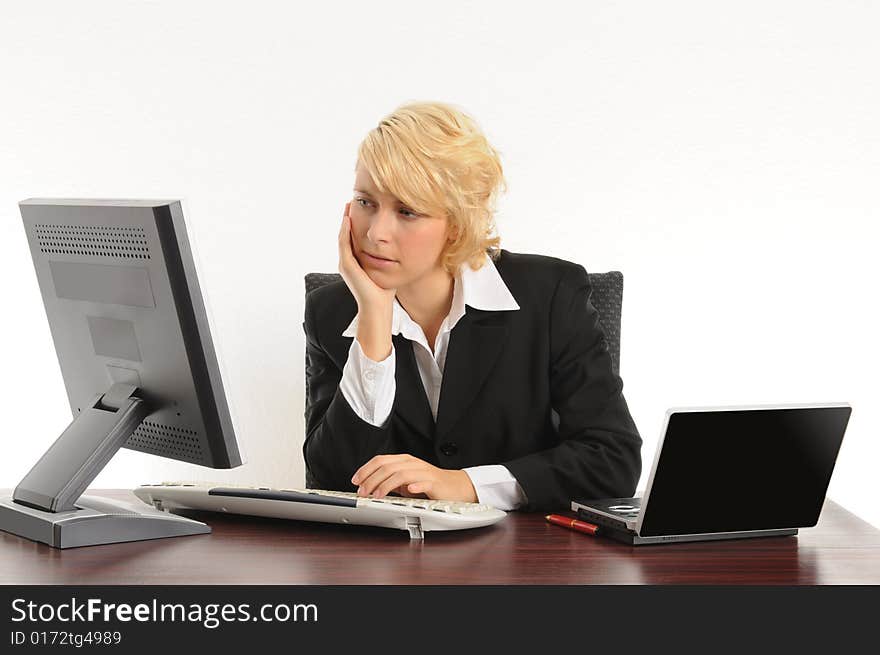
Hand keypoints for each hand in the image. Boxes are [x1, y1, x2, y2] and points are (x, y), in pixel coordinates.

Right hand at [337, 202, 395, 313]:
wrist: (379, 307)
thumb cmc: (386, 290)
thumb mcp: (388, 266)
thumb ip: (389, 254)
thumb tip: (399, 242)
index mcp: (356, 260)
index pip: (354, 236)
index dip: (357, 221)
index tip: (364, 206)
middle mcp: (347, 261)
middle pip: (346, 233)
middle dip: (349, 216)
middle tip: (352, 200)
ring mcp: (345, 263)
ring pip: (342, 236)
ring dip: (345, 219)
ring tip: (349, 204)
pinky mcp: (346, 266)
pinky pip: (343, 244)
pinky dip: (345, 230)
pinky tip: (349, 218)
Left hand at [351, 454, 477, 502]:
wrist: (456, 487)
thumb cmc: (430, 485)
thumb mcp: (405, 482)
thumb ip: (389, 482)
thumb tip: (368, 487)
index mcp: (404, 462)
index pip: (380, 460)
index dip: (366, 469)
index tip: (355, 480)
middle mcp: (412, 464)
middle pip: (387, 466)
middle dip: (371, 479)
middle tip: (363, 492)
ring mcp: (423, 472)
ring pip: (401, 473)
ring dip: (386, 484)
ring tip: (377, 495)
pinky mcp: (435, 483)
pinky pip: (424, 481)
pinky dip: (415, 485)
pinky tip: (408, 490)